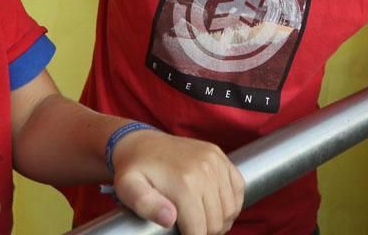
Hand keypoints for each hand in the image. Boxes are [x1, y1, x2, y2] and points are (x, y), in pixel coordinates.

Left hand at [112, 130, 243, 234]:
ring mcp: (215, 161)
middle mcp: (204, 169)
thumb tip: (169, 218)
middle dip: (206, 233)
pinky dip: (233, 203)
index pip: (200, 229)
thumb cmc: (134, 170)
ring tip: (204, 224)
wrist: (141, 142)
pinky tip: (218, 207)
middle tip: (192, 232)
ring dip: (220, 221)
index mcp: (184, 182)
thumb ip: (145, 205)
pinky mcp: (220, 156)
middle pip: (217, 221)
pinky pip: (238, 187)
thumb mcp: (128, 188)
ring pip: (230, 208)